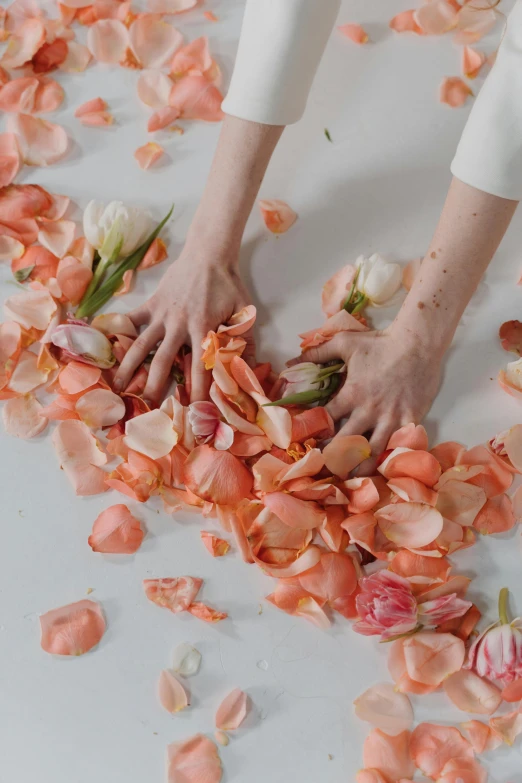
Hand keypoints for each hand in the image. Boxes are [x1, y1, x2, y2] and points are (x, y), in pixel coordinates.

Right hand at [113, 249, 254, 404]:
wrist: (209, 254)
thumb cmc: (228, 285)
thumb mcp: (243, 313)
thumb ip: (245, 341)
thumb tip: (253, 369)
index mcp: (202, 329)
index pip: (200, 368)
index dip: (198, 392)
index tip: (193, 412)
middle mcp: (178, 325)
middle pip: (162, 362)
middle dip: (154, 387)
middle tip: (146, 409)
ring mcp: (162, 314)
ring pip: (141, 345)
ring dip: (128, 367)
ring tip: (118, 387)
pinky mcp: (152, 302)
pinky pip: (132, 319)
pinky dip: (119, 331)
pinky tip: (106, 347)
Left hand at [293, 324, 441, 473]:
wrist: (419, 343)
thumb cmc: (381, 343)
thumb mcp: (345, 342)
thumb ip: (318, 352)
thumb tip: (291, 361)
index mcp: (351, 394)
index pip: (326, 419)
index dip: (315, 432)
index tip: (308, 442)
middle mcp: (369, 410)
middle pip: (346, 442)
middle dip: (333, 457)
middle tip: (323, 468)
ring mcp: (391, 418)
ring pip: (372, 452)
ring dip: (359, 466)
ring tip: (349, 477)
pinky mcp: (411, 420)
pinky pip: (399, 446)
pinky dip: (390, 459)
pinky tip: (382, 469)